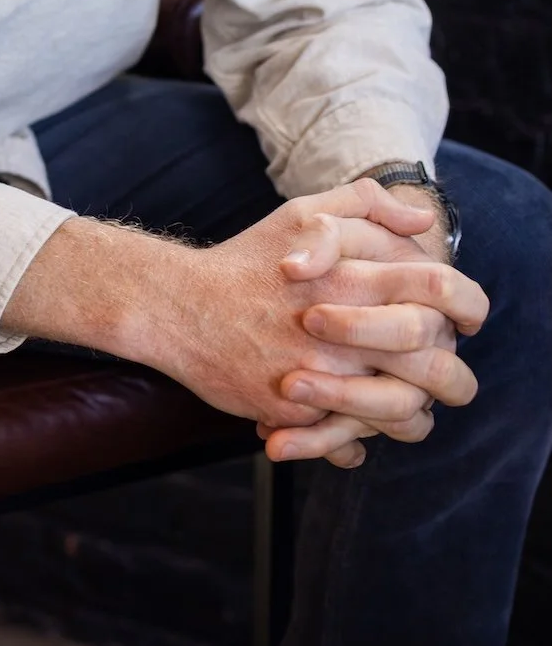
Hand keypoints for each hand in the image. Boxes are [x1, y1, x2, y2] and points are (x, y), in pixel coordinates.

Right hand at [1, 179, 485, 472]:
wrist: (179, 307)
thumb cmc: (247, 260)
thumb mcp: (304, 212)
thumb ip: (365, 205)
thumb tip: (423, 224)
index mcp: (354, 273)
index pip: (438, 288)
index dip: (465, 304)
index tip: (465, 319)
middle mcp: (345, 324)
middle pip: (431, 357)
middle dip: (449, 372)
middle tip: (444, 376)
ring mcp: (322, 371)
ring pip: (402, 410)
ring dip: (413, 414)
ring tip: (408, 410)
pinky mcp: (297, 409)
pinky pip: (350, 438)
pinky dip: (360, 440)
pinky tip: (358, 432)